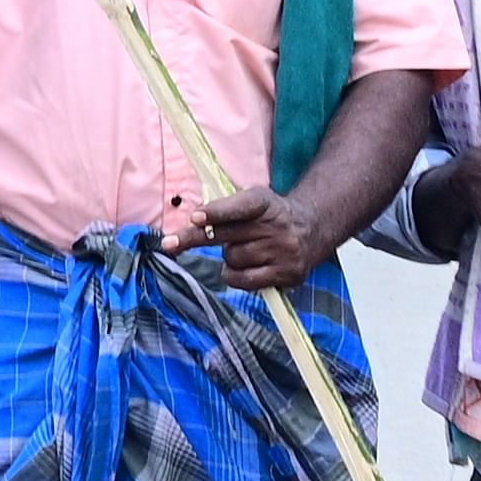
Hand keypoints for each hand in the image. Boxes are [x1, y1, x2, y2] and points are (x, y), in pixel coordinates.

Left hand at [178, 181, 325, 289]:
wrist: (311, 229)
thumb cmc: (268, 214)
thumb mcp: (252, 199)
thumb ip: (226, 208)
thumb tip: (194, 222)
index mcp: (263, 202)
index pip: (238, 207)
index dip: (216, 212)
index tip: (195, 217)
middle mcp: (275, 227)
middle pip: (225, 236)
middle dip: (194, 238)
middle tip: (169, 243)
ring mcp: (282, 252)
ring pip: (232, 259)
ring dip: (227, 257)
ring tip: (243, 249)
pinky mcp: (287, 274)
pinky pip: (244, 280)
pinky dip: (234, 276)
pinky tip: (241, 268)